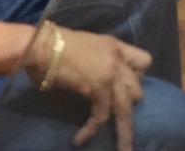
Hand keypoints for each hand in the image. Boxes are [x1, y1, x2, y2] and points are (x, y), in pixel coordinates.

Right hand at [32, 27, 150, 150]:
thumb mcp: (85, 49)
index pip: (144, 61)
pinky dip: (91, 129)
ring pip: (126, 108)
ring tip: (124, 149)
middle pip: (138, 89)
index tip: (126, 89)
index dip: (138, 77)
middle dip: (127, 105)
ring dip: (125, 131)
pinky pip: (101, 115)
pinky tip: (81, 139)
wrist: (40, 45)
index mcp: (115, 46)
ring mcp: (110, 73)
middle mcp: (118, 58)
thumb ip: (96, 64)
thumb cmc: (51, 46)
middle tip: (117, 120)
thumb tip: (92, 82)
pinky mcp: (98, 87)